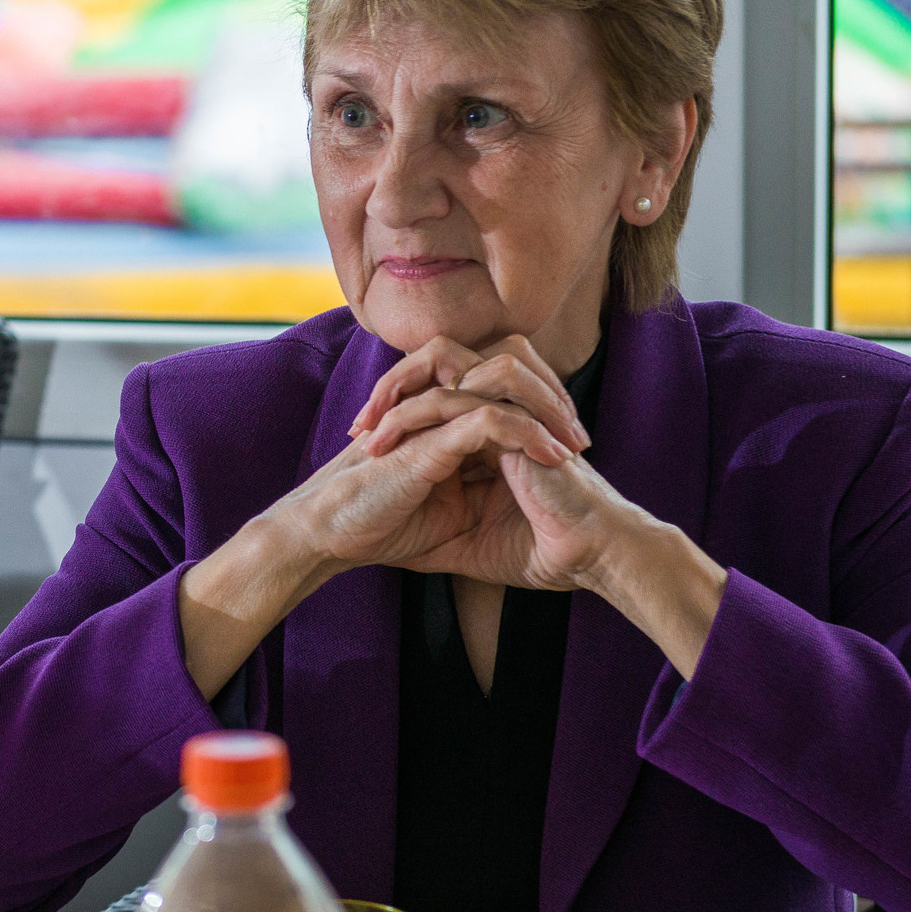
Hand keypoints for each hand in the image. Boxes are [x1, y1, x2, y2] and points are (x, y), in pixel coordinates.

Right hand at [176, 381, 573, 698]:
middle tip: (582, 439)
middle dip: (552, 400)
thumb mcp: (444, 512)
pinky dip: (526, 434)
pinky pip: (488, 418)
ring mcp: (431, 417)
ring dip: (546, 411)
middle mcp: (437, 409)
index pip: (503, 394)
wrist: (329, 537)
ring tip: (575, 446)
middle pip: (508, 374)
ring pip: (502, 383)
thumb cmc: (377, 526)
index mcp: (443, 420)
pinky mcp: (426, 437)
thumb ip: (477, 493)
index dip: (544, 412)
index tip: (574, 450)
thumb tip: (524, 506)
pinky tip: (552, 459)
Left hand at [347, 335, 728, 677]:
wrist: (589, 560)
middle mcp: (498, 412)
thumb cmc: (538, 554)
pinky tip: (416, 422)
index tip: (358, 441)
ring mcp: (516, 408)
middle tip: (360, 423)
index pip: (430, 395)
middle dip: (393, 383)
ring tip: (378, 424)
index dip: (390, 410)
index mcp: (485, 434)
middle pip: (438, 362)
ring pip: (457, 357)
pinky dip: (449, 393)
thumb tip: (387, 554)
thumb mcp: (464, 546)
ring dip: (411, 383)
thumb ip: (428, 540)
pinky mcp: (532, 416)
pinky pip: (488, 383)